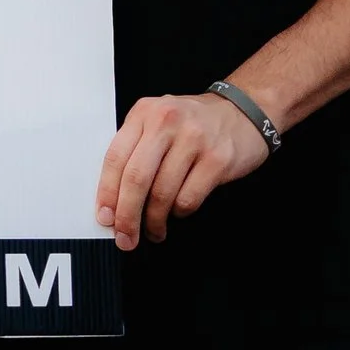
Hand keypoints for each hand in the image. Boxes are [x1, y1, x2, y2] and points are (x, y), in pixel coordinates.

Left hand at [96, 88, 267, 249]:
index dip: (107, 193)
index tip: (104, 218)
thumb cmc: (194, 123)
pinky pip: (188, 199)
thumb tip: (112, 200)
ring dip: (154, 221)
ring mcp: (194, 139)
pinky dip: (179, 213)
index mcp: (144, 113)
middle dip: (127, 216)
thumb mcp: (158, 121)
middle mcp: (167, 121)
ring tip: (154, 230)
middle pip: (136, 179)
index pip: (116, 158)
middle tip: (126, 238)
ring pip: (162, 194)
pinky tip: (178, 211)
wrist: (244, 112)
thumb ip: (135, 149)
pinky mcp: (217, 159)